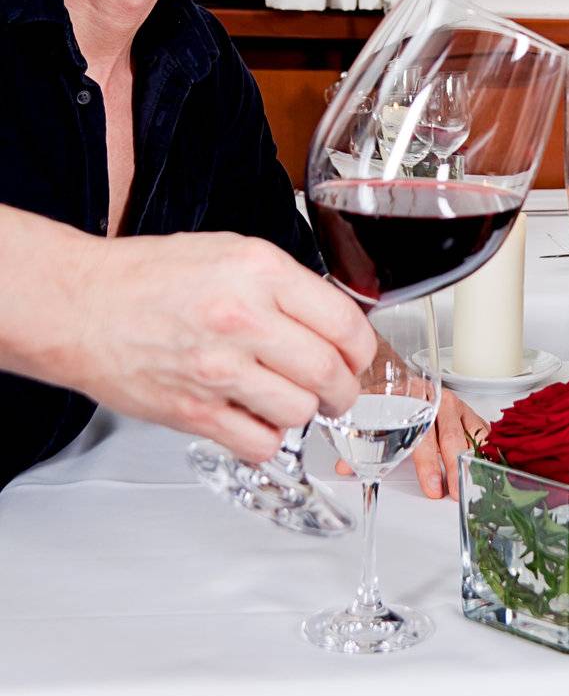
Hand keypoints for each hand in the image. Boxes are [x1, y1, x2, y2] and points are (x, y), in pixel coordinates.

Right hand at [66, 231, 374, 462]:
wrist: (80, 305)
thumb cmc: (148, 276)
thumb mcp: (228, 251)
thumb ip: (282, 283)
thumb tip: (329, 316)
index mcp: (259, 271)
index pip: (342, 321)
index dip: (361, 347)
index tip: (358, 355)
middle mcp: (243, 318)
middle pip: (328, 372)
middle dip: (344, 388)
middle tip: (339, 390)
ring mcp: (218, 369)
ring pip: (300, 411)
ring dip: (305, 411)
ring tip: (291, 400)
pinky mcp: (194, 413)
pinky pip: (260, 443)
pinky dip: (269, 438)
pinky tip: (257, 419)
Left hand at [335, 388, 486, 499]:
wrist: (405, 377)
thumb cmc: (391, 399)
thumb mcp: (373, 415)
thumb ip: (360, 443)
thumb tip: (345, 469)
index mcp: (413, 399)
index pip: (422, 435)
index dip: (427, 463)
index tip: (432, 486)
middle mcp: (437, 401)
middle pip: (449, 436)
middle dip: (452, 467)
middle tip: (452, 492)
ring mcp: (456, 406)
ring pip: (468, 434)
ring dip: (470, 462)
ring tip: (473, 485)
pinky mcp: (470, 412)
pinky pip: (482, 430)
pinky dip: (487, 448)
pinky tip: (489, 466)